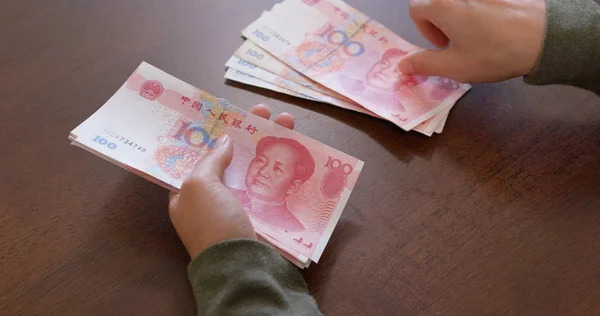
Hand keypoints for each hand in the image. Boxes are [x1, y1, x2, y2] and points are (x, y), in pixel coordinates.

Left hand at [168, 104, 295, 258]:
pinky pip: (270, 185)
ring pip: (255, 167)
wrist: (242, 267)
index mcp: (187, 192)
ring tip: (288, 123)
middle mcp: (212, 198)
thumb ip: (210, 160)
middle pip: (232, 156)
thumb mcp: (199, 186)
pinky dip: (282, 168)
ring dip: (271, 144)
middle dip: (249, 132)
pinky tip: (296, 151)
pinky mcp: (262, 215)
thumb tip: (224, 140)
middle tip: (265, 111)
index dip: (215, 132)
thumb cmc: (213, 224)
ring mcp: (239, 206)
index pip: (200, 154)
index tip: (231, 113)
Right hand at [397, 0, 546, 82]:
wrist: (543, 37)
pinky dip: (481, 12)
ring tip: (480, 37)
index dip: (424, 30)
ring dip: (462, 17)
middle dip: (441, 22)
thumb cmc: (494, 53)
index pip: (416, 9)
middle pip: (437, 3)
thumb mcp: (455, 66)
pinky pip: (480, 2)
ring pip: (460, 3)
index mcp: (442, 5)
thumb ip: (424, 64)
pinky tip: (497, 29)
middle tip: (459, 42)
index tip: (443, 46)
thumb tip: (402, 65)